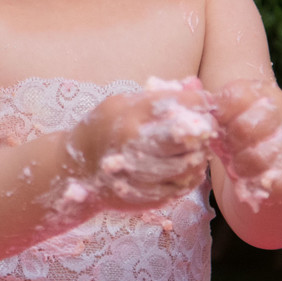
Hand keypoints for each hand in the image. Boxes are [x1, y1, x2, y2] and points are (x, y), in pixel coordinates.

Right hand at [67, 79, 216, 210]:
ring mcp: (140, 174)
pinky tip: (189, 166)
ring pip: (188, 165)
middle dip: (204, 130)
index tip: (206, 102)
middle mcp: (134, 145)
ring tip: (200, 146)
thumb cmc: (102, 129)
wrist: (74, 170)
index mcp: (129, 116)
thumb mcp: (122, 103)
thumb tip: (194, 84)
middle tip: (207, 126)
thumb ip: (157, 96)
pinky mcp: (145, 196)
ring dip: (200, 154)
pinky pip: (181, 186)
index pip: (177, 104)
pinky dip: (192, 176)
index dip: (199, 101)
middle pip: (187, 138)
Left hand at [211, 78, 281, 211]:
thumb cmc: (246, 139)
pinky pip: (269, 180)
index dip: (220, 115)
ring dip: (240, 165)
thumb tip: (188, 87)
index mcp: (263, 92)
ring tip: (238, 165)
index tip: (217, 126)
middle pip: (245, 127)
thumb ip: (212, 106)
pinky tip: (251, 179)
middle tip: (227, 149)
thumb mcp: (229, 119)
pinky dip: (254, 183)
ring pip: (256, 156)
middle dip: (229, 143)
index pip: (235, 96)